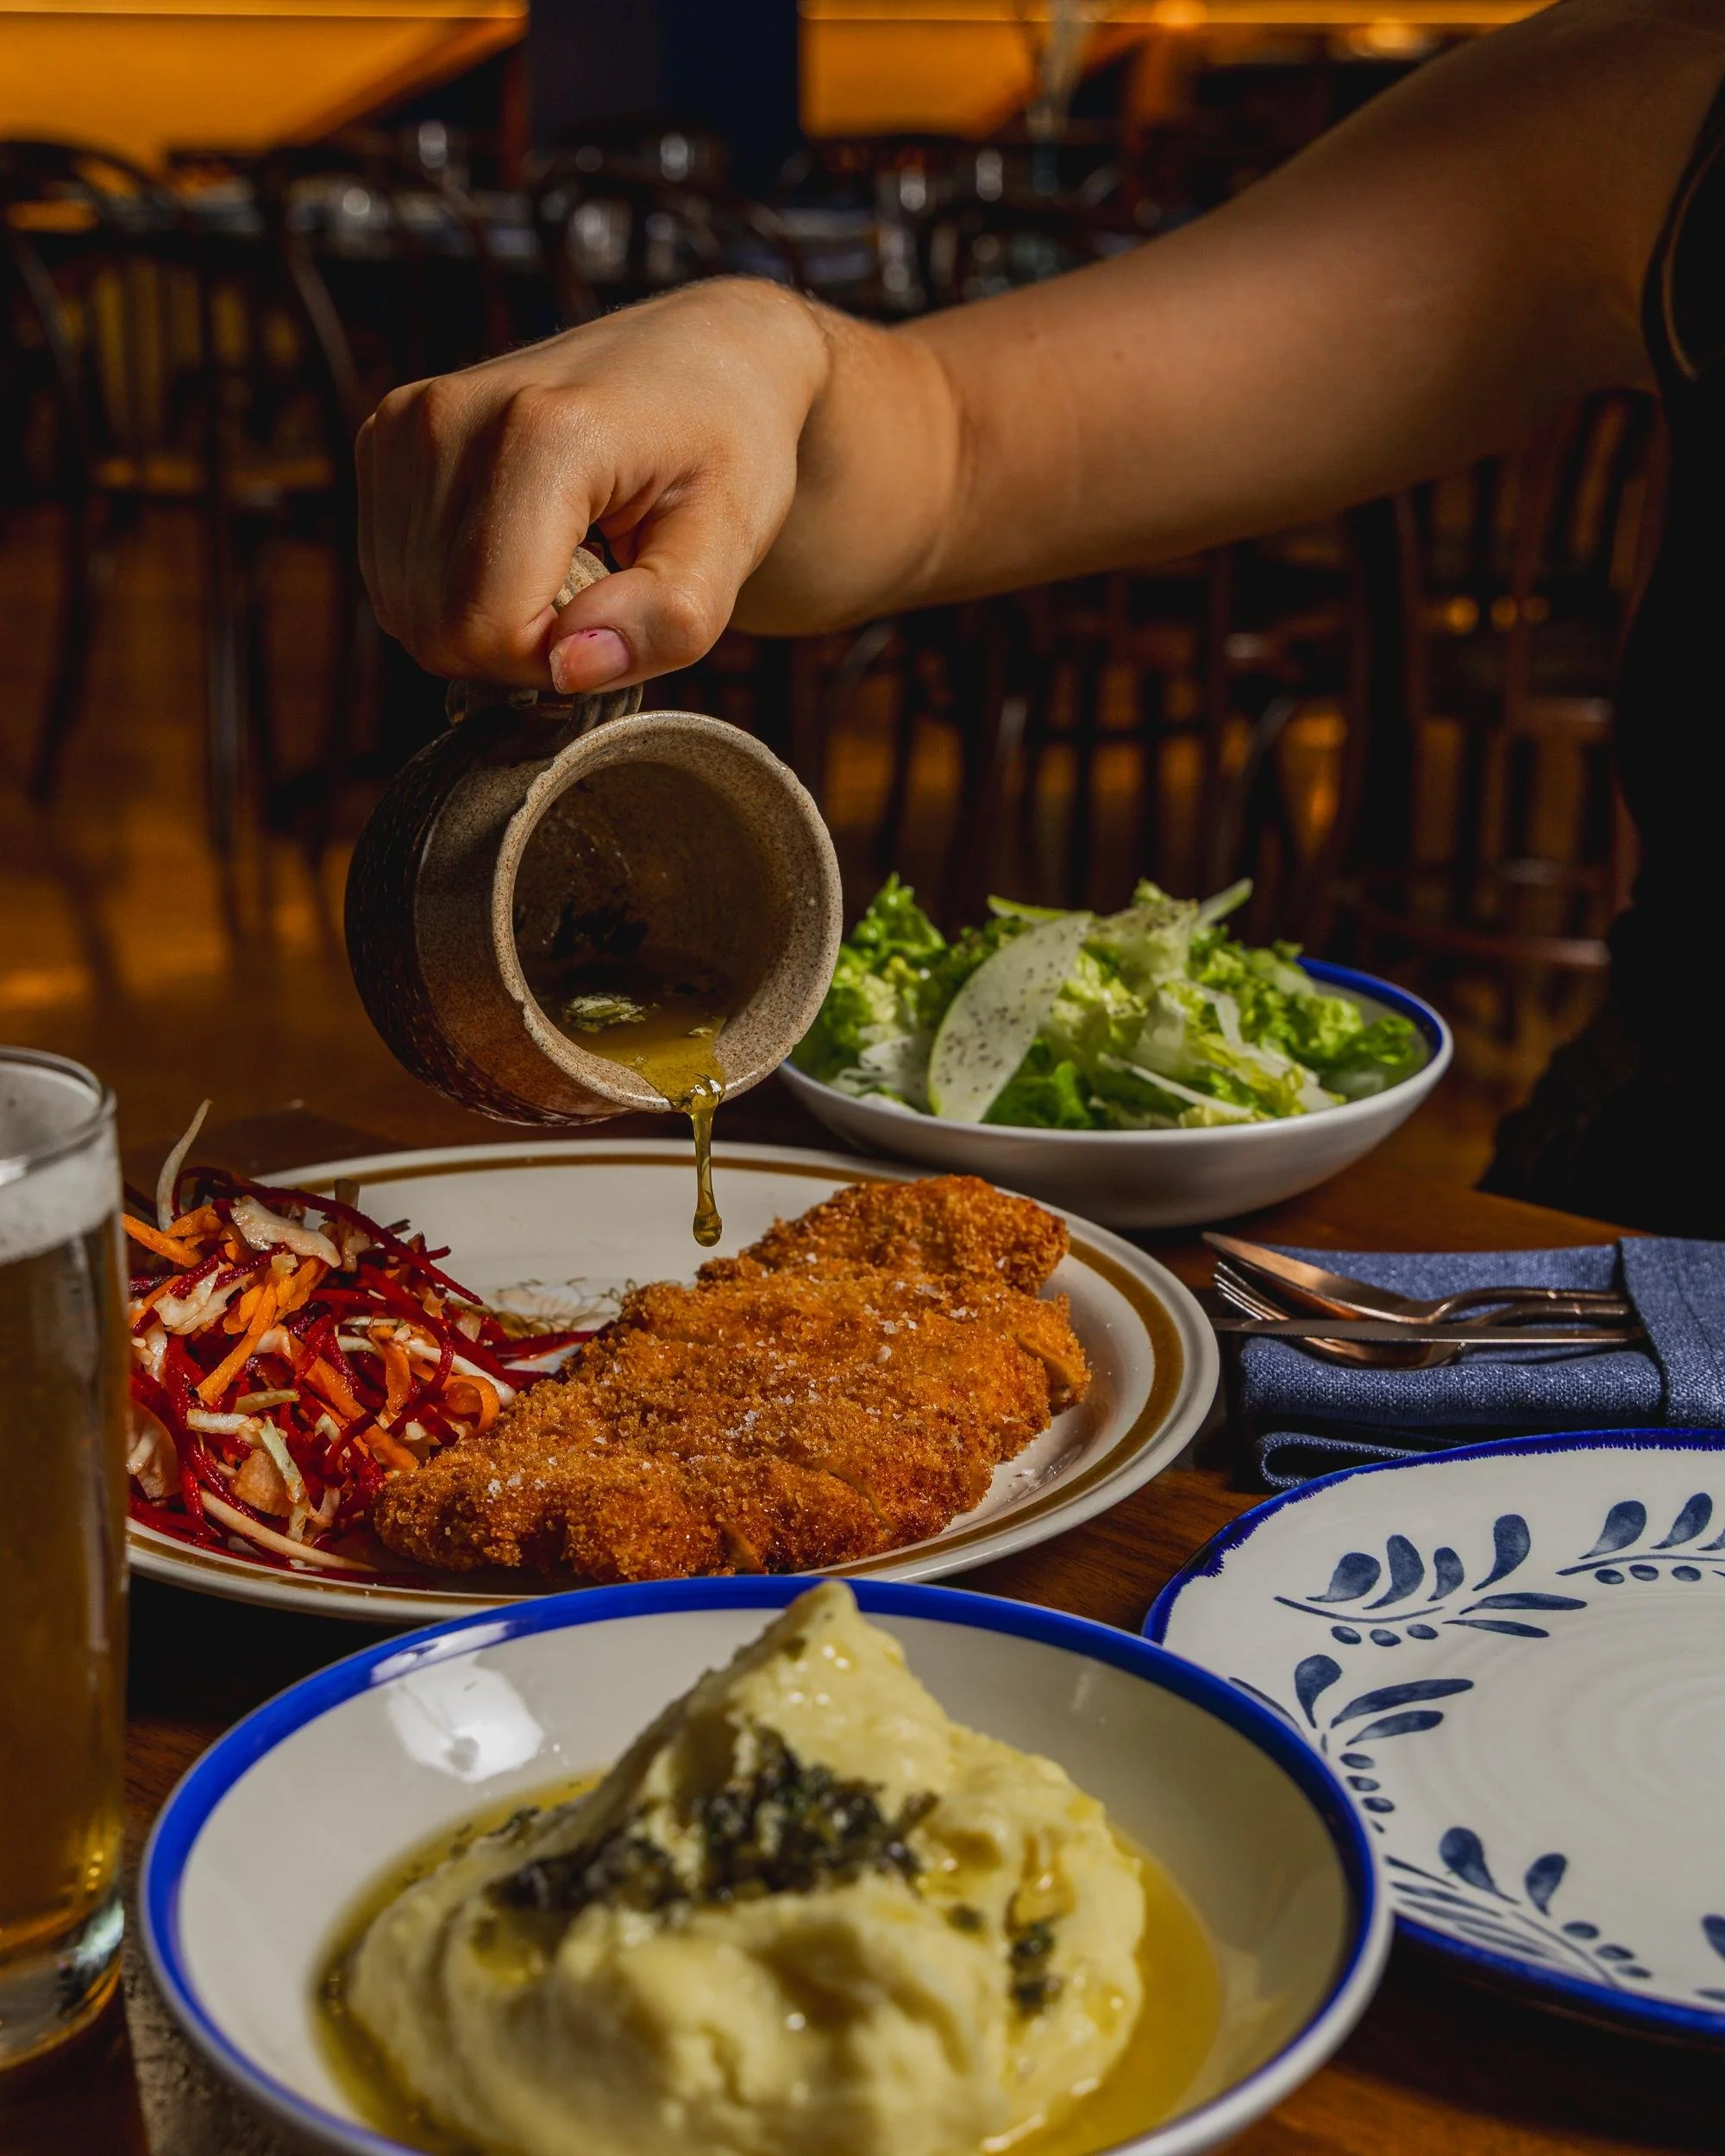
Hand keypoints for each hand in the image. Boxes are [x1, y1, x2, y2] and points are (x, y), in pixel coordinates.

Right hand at [356, 279, 829, 690]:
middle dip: (519, 647)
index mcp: (541, 433)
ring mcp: (404, 423)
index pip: (484, 626)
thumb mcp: (733, 540)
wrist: (700, 357)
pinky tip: (519, 544)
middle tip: (597, 590)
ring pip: (406, 610)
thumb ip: (666, 620)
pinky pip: (395, 578)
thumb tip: (567, 670)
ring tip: (564, 559)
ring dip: (488, 618)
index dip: (551, 660)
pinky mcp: (385, 437)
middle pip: (436, 628)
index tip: (616, 613)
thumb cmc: (725, 445)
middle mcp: (448, 417)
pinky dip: (457, 587)